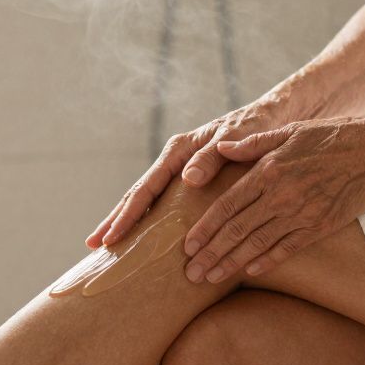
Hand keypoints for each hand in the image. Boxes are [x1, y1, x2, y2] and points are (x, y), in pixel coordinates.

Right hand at [86, 101, 285, 247]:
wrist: (271, 118)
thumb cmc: (255, 127)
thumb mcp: (238, 138)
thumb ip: (213, 156)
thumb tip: (188, 178)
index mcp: (179, 150)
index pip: (146, 187)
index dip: (128, 214)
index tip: (113, 237)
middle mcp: (174, 160)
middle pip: (137, 194)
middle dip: (115, 220)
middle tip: (93, 245)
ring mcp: (179, 171)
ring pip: (146, 200)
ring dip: (126, 221)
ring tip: (106, 246)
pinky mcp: (189, 181)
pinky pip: (163, 203)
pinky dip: (148, 220)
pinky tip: (140, 238)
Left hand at [181, 115, 364, 282]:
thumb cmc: (331, 136)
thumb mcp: (288, 131)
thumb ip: (251, 144)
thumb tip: (218, 149)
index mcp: (268, 171)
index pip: (227, 205)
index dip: (205, 228)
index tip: (186, 245)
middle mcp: (282, 195)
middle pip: (236, 230)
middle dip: (210, 253)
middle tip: (189, 273)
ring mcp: (302, 213)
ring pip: (258, 244)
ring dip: (231, 263)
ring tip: (209, 279)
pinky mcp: (321, 226)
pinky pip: (288, 249)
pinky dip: (267, 262)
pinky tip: (249, 273)